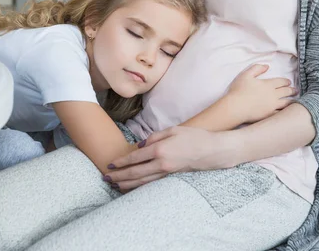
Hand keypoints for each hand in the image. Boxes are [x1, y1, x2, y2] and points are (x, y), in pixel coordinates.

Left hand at [104, 126, 238, 191]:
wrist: (212, 151)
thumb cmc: (194, 137)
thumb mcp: (174, 129)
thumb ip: (155, 136)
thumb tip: (141, 145)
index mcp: (161, 149)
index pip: (136, 157)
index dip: (122, 162)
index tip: (111, 163)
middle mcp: (162, 163)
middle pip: (135, 172)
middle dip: (119, 175)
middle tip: (106, 177)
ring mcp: (167, 172)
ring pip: (142, 181)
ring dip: (126, 183)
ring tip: (115, 184)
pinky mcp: (171, 177)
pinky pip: (152, 183)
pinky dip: (140, 186)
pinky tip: (132, 187)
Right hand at [227, 64, 294, 123]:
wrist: (236, 107)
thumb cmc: (239, 90)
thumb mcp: (246, 74)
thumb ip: (257, 68)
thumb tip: (267, 66)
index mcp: (268, 84)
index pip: (280, 82)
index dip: (285, 81)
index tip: (289, 82)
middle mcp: (273, 95)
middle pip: (285, 92)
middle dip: (291, 90)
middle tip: (295, 90)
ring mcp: (272, 106)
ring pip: (286, 103)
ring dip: (291, 101)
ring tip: (295, 101)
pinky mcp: (269, 115)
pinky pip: (280, 113)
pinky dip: (285, 112)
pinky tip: (287, 112)